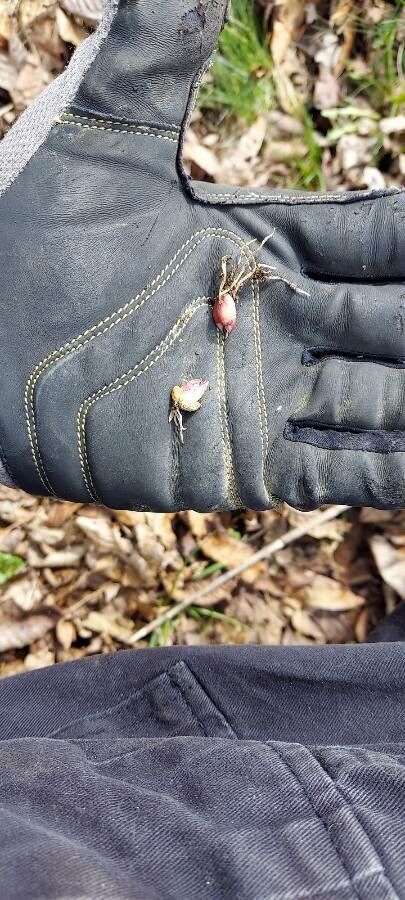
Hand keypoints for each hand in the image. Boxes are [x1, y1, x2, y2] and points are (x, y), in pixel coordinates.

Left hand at [0, 0, 403, 510]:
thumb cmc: (20, 233)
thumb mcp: (98, 127)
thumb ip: (163, 41)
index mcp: (271, 245)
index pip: (389, 237)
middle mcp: (287, 324)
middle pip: (402, 319)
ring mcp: (271, 400)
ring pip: (390, 400)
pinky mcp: (244, 468)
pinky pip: (346, 472)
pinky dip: (397, 471)